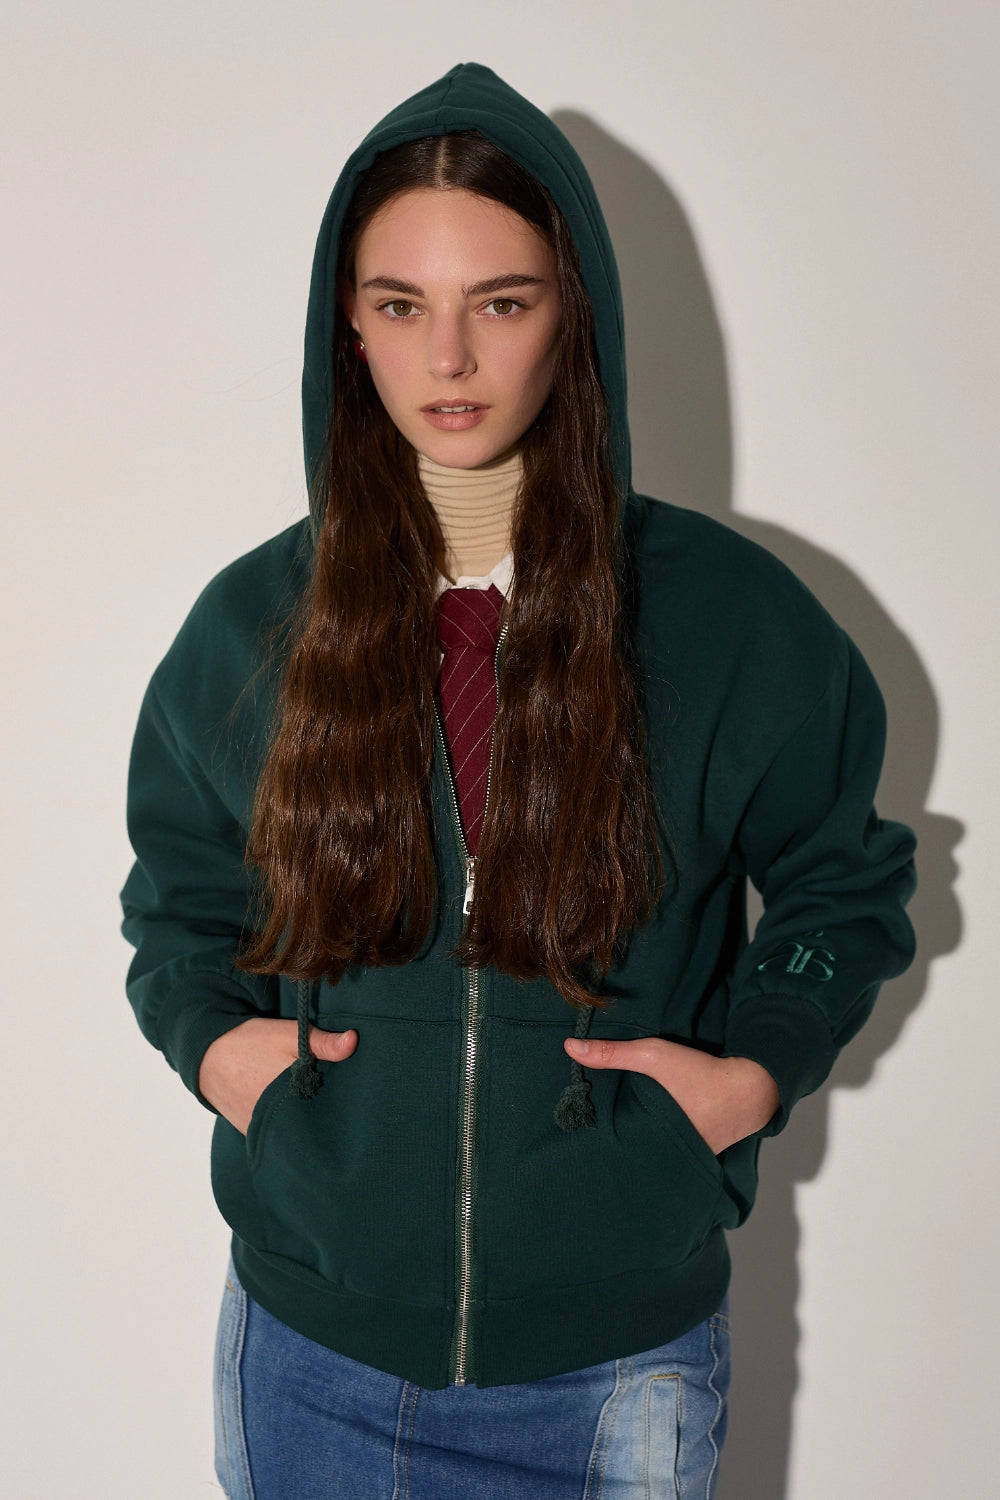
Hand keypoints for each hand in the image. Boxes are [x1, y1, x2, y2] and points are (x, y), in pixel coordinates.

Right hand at [199, 1018, 357, 1134]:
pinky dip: (284, 1127)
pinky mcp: (252, 1133)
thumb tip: (354, 1041)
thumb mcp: (288, 1035)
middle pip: (313, 1124)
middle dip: (325, 1118)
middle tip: (340, 1110)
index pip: (329, 1111)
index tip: (356, 1105)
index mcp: (294, 1095)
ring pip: (294, 1131)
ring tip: (318, 1114)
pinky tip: (293, 1117)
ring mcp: (264, 1130)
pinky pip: (275, 1135)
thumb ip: (322, 1042)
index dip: (344, 1108)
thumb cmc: (251, 1044)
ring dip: (304, 1123)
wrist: (207, 1056)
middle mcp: (279, 1120)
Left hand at [564, 1035, 778, 1154]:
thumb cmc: (699, 1072)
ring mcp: (685, 1158)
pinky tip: (651, 1133)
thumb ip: (612, 1053)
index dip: (596, 1141)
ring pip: (652, 1153)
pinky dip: (662, 1143)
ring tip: (617, 1138)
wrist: (750, 1088)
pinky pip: (673, 1151)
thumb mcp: (652, 1055)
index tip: (576, 1136)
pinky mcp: (699, 1152)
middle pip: (630, 1153)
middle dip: (615, 1147)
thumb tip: (568, 1046)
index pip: (613, 1148)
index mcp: (650, 1138)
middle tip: (590, 1141)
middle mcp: (667, 1156)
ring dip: (640, 1145)